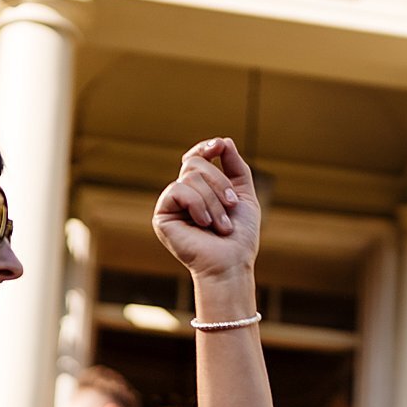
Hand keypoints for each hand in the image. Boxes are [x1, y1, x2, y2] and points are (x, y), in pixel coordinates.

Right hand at [153, 137, 262, 281]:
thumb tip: (224, 140)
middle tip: (232, 206)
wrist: (231, 265)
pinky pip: (178, 190)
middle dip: (219, 182)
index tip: (219, 145)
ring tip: (221, 225)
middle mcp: (183, 195)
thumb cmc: (239, 238)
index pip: (196, 158)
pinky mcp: (162, 215)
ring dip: (214, 201)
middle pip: (195, 163)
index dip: (206, 148)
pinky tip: (204, 224)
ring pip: (190, 176)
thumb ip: (236, 168)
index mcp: (200, 190)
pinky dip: (197, 205)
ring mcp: (171, 205)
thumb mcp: (244, 196)